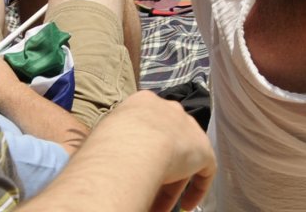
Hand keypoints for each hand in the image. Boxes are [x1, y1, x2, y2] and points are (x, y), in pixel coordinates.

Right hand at [90, 91, 215, 211]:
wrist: (134, 147)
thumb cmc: (107, 145)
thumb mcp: (102, 137)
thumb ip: (111, 143)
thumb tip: (104, 163)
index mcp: (143, 103)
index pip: (145, 127)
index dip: (139, 152)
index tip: (131, 170)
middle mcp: (169, 111)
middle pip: (165, 144)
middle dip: (155, 172)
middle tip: (143, 194)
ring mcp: (188, 128)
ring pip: (181, 160)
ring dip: (170, 187)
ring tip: (157, 209)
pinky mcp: (203, 149)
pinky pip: (204, 170)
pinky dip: (196, 189)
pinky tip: (185, 206)